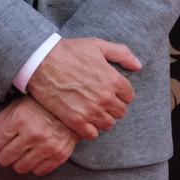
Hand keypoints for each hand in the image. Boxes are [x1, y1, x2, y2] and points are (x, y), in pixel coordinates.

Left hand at [0, 96, 79, 175]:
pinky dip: (34, 165)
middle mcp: (32, 134)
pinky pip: (38, 171)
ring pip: (19, 168)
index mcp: (18, 119)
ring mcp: (47, 146)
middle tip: (8, 146)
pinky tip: (35, 153)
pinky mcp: (59, 156)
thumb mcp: (14, 109)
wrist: (71, 108)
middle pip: (3, 159)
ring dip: (17, 161)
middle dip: (2, 154)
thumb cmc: (37, 107)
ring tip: (22, 150)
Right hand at [26, 37, 140, 139]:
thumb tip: (138, 66)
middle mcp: (105, 97)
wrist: (40, 61)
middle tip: (99, 100)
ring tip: (91, 110)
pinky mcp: (75, 120)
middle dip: (112, 106)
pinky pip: (92, 134)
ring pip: (108, 125)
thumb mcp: (97, 45)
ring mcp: (91, 111)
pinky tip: (82, 119)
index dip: (120, 93)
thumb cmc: (68, 51)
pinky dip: (90, 130)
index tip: (109, 90)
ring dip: (102, 119)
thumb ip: (122, 54)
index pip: (129, 96)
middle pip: (120, 112)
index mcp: (113, 80)